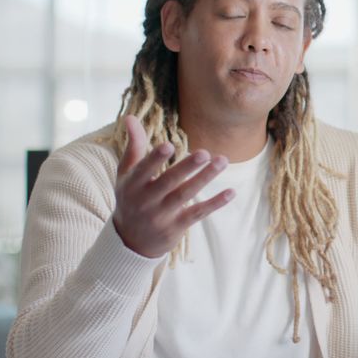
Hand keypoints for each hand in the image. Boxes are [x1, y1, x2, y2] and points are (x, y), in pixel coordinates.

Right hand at [112, 115, 235, 257]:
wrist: (131, 241)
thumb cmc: (131, 198)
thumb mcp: (126, 174)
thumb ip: (133, 146)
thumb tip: (130, 116)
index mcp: (132, 185)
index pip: (143, 170)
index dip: (155, 159)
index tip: (169, 145)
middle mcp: (146, 201)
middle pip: (169, 182)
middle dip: (186, 168)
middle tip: (204, 152)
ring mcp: (162, 215)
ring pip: (186, 196)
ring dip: (205, 179)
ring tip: (222, 161)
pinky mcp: (177, 227)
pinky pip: (198, 213)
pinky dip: (215, 204)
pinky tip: (231, 192)